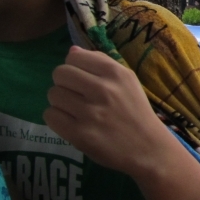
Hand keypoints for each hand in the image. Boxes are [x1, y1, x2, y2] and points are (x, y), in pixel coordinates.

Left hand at [43, 46, 170, 178]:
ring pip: (53, 95)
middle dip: (64, 84)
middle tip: (77, 97)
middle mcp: (103, 89)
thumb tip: (71, 51)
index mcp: (115, 73)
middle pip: (59, 74)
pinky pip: (50, 115)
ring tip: (77, 112)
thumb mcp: (128, 81)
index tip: (83, 81)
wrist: (148, 149)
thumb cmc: (136, 112)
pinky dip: (58, 119)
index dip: (74, 69)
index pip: (73, 58)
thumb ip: (101, 63)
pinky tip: (73, 124)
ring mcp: (90, 112)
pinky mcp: (80, 133)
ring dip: (61, 103)